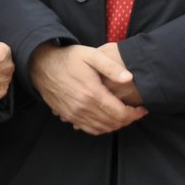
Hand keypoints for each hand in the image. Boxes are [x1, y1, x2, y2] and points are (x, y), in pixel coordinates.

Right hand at [28, 42, 147, 134]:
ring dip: (115, 125)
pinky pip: (88, 129)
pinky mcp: (67, 116)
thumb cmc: (68, 58)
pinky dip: (101, 128)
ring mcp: (74, 114)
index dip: (135, 114)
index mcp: (92, 93)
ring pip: (101, 129)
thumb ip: (111, 67)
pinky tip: (106, 120)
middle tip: (136, 112)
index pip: (120, 113)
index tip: (143, 109)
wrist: (41, 65)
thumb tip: (129, 78)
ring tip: (124, 116)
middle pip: (112, 123)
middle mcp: (83, 108)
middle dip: (128, 120)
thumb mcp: (91, 55)